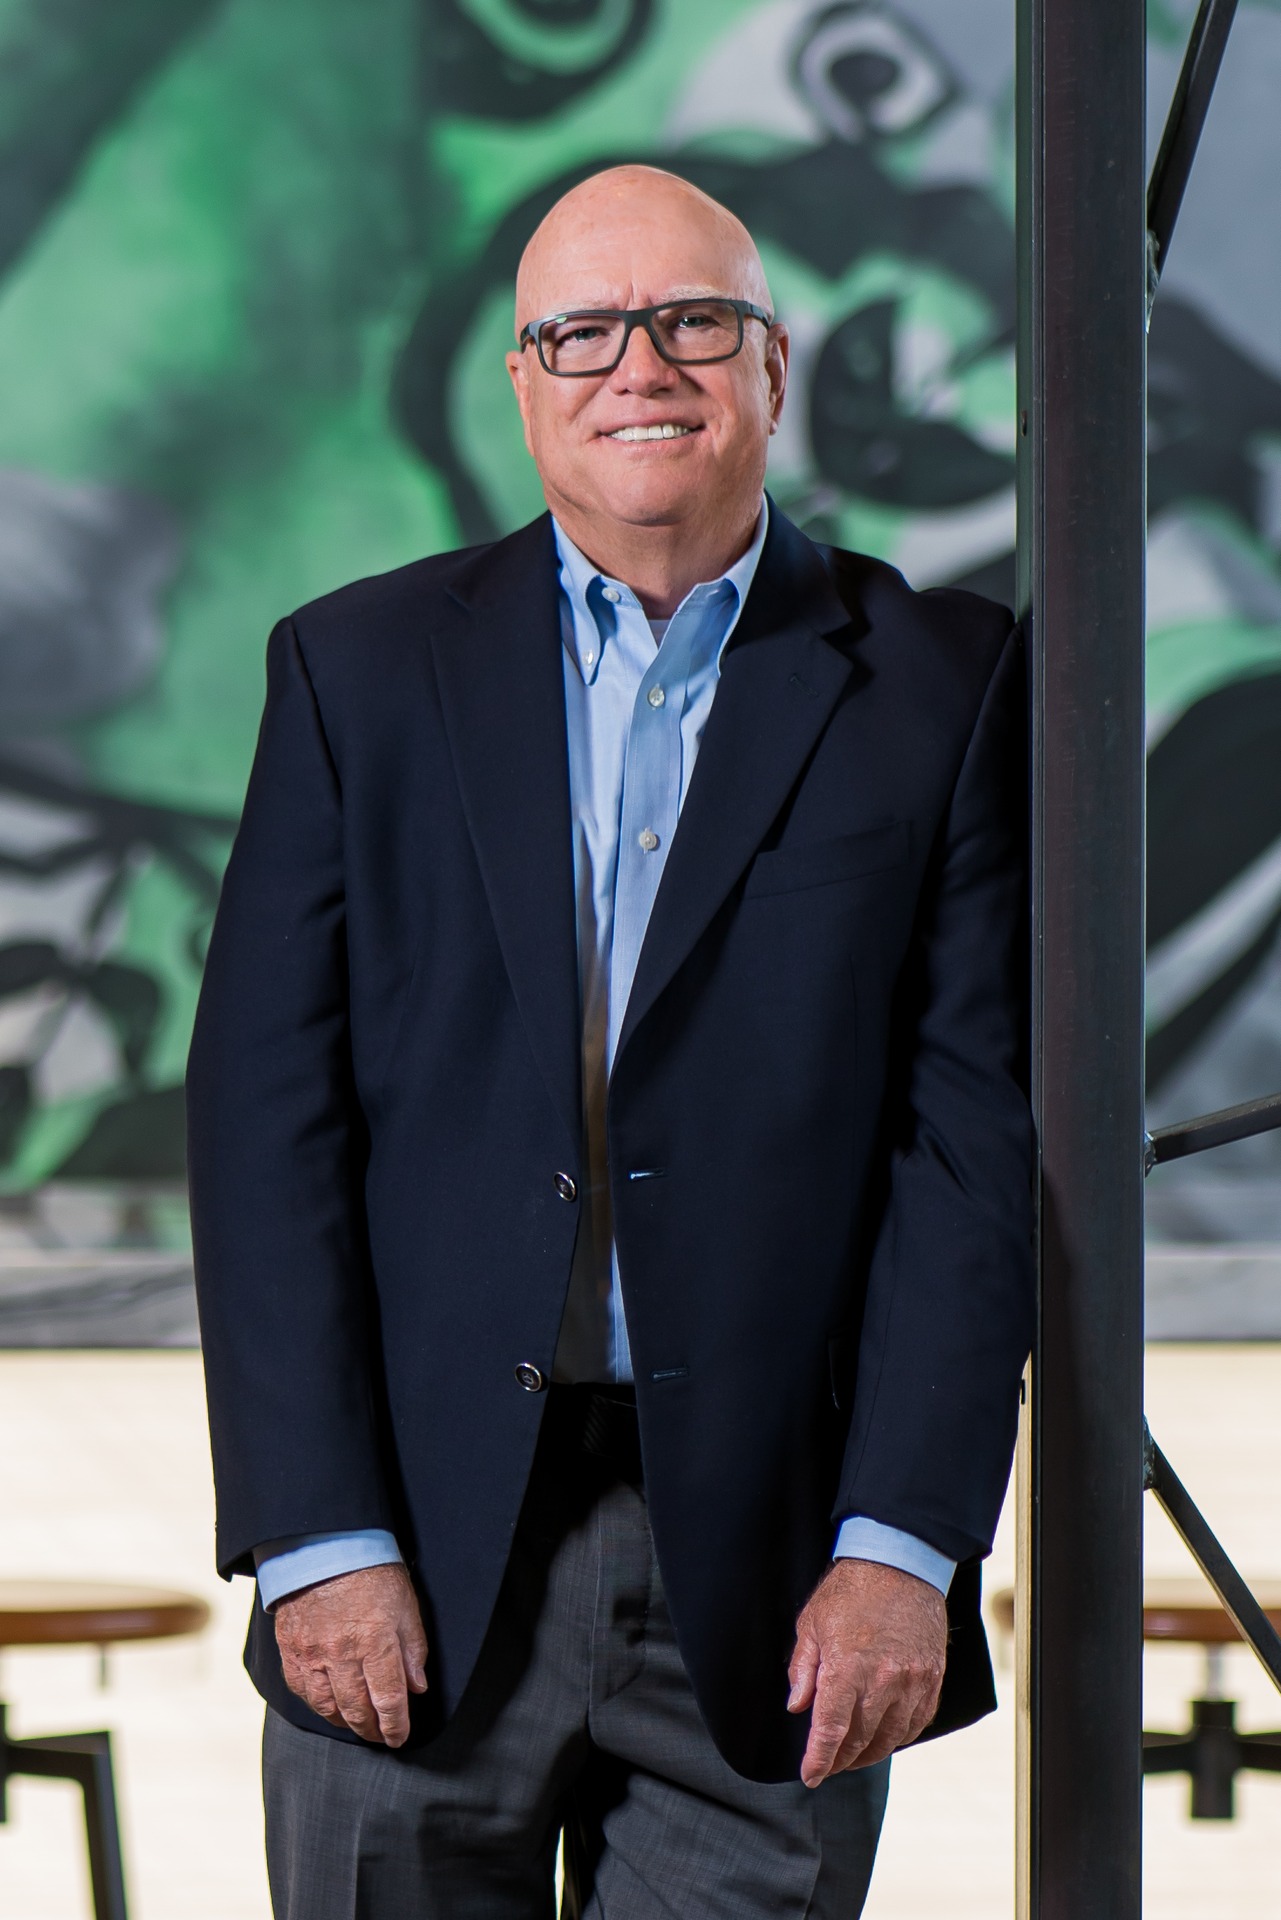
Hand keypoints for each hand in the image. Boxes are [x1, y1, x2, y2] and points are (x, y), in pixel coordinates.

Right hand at [274, 1562, 428, 1746]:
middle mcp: (341, 1654)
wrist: (324, 1546)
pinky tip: (329, 1707)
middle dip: (372, 1730)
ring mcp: (312, 1654)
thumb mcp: (406, 1604)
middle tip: (381, 1737)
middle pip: (357, 1710)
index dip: (395, 1726)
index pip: (388, 1700)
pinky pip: (302, 1691)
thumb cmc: (370, 1571)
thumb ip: (413, 1649)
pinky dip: (317, 1706)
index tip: (399, 1736)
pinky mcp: (291, 1649)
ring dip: (345, 1723)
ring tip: (358, 1726)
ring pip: (328, 1707)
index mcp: (375, 1641)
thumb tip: (417, 1687)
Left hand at [787, 1558, 946, 1787]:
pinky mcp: (932, 1679)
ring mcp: (912, 1682)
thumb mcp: (812, 1623)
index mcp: (847, 1668)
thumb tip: (798, 1707)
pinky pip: (915, 1724)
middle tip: (828, 1765)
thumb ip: (803, 1669)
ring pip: (889, 1738)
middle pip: (859, 1741)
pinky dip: (897, 1737)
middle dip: (840, 1760)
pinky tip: (884, 1736)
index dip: (818, 1759)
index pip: (830, 1731)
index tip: (810, 1775)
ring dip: (868, 1754)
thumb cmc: (851, 1590)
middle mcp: (882, 1681)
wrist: (900, 1563)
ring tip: (853, 1756)